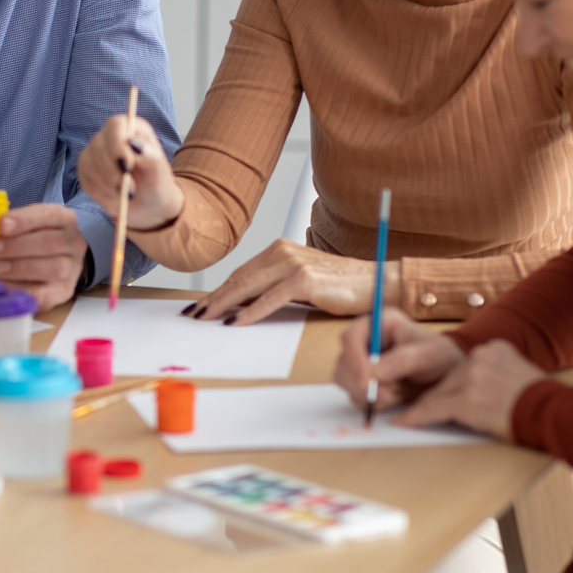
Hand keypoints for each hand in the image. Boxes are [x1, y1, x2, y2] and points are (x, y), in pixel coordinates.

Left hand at [0, 203, 88, 311]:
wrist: (59, 259)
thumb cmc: (35, 240)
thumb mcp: (18, 228)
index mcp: (63, 219)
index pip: (47, 215)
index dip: (24, 220)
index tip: (0, 224)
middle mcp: (73, 242)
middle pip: (50, 242)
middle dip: (17, 246)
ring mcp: (72, 268)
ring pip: (53, 268)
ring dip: (21, 267)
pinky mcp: (64, 291)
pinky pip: (47, 293)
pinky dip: (24, 290)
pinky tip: (6, 284)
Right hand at [77, 115, 183, 231]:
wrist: (147, 204)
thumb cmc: (156, 183)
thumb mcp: (158, 171)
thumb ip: (149, 155)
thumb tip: (133, 144)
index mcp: (131, 128)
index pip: (115, 125)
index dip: (118, 144)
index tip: (128, 166)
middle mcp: (110, 136)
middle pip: (98, 144)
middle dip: (112, 170)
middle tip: (130, 190)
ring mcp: (95, 152)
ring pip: (88, 162)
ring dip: (107, 183)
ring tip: (126, 194)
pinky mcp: (86, 169)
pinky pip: (85, 178)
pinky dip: (100, 191)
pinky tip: (115, 195)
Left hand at [187, 239, 401, 325]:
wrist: (377, 283)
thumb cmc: (340, 286)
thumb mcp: (301, 282)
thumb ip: (274, 286)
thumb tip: (241, 303)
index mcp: (280, 250)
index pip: (241, 272)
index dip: (218, 290)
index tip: (200, 305)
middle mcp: (284, 252)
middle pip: (239, 278)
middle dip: (214, 298)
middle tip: (194, 315)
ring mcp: (294, 264)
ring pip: (249, 287)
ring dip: (224, 305)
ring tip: (206, 319)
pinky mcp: (305, 280)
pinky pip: (270, 299)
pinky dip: (250, 312)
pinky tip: (235, 323)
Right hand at [334, 307, 465, 411]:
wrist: (448, 378)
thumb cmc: (442, 358)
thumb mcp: (431, 355)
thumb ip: (404, 360)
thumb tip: (375, 372)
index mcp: (380, 323)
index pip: (352, 336)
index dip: (354, 359)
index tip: (366, 381)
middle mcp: (365, 339)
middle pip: (344, 360)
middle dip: (362, 382)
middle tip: (388, 396)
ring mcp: (360, 360)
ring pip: (344, 379)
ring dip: (366, 393)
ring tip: (397, 395)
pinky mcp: (361, 379)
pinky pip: (353, 393)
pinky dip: (369, 401)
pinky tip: (393, 398)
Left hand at [395, 341, 546, 440]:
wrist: (555, 414)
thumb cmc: (545, 404)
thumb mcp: (522, 374)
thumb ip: (500, 372)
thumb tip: (485, 386)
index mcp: (495, 349)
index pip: (464, 366)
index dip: (452, 382)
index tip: (442, 389)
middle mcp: (480, 357)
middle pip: (447, 379)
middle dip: (434, 395)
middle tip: (414, 405)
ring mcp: (471, 378)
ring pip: (437, 393)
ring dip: (422, 407)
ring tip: (406, 415)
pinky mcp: (465, 400)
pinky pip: (432, 408)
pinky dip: (415, 416)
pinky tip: (403, 421)